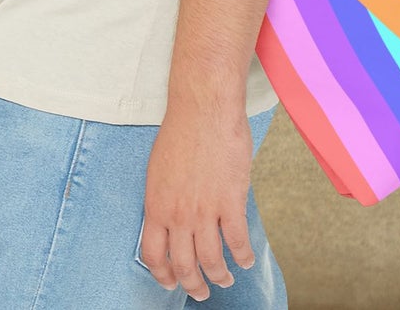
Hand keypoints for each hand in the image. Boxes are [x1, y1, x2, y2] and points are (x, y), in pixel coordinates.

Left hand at [140, 104, 256, 302]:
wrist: (204, 108)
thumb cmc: (181, 131)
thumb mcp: (158, 170)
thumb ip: (164, 199)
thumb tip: (170, 220)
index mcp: (156, 205)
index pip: (153, 256)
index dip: (163, 275)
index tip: (171, 281)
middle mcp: (178, 215)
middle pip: (184, 265)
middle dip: (193, 285)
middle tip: (201, 291)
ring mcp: (204, 211)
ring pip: (212, 260)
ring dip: (219, 276)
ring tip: (225, 279)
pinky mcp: (230, 202)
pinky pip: (238, 241)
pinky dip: (243, 256)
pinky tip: (245, 260)